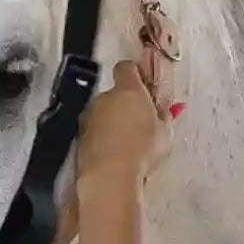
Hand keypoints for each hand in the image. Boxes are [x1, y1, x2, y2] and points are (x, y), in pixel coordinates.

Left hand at [77, 60, 170, 189]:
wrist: (110, 176)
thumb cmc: (143, 150)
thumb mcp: (164, 133)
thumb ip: (161, 117)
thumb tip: (159, 112)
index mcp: (128, 90)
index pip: (126, 67)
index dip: (135, 74)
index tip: (144, 86)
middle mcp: (105, 98)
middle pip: (114, 94)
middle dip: (125, 105)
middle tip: (139, 123)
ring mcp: (89, 116)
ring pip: (103, 113)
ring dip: (112, 122)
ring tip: (126, 144)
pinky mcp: (79, 136)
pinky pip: (95, 132)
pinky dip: (102, 138)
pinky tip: (114, 155)